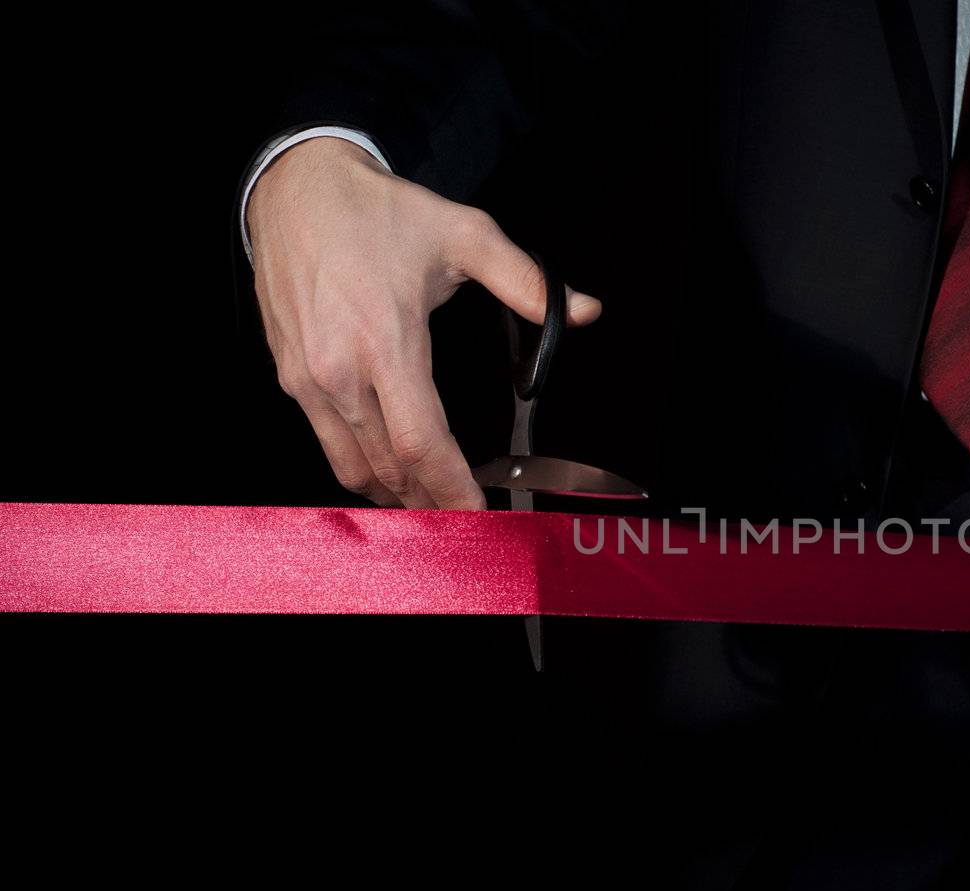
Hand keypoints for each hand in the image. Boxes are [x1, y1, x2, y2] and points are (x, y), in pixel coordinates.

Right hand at [248, 137, 601, 508]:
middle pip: (391, 467)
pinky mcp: (290, 378)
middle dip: (431, 506)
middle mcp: (340, 370)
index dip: (453, 489)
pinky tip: (392, 476)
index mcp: (386, 341)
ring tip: (433, 512)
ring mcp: (308, 379)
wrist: (294, 189)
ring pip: (354, 467)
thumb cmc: (376, 211)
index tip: (478, 516)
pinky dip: (362, 472)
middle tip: (465, 528)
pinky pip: (329, 445)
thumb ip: (526, 280)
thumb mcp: (463, 233)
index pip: (422, 442)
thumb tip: (583, 310)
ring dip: (396, 497)